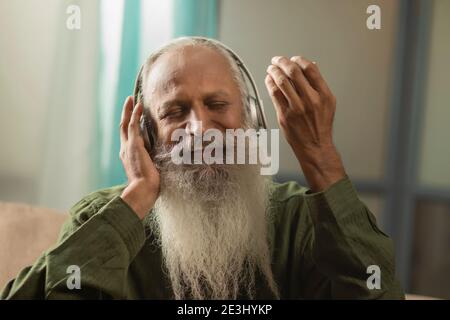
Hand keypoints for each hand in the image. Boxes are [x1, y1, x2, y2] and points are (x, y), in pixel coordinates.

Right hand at [119, 96, 159, 218]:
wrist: (144, 190)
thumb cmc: (150, 186)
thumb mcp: (151, 171)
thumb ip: (153, 163)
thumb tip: (162, 160)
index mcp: (128, 156)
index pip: (128, 137)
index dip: (130, 125)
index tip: (134, 117)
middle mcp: (125, 150)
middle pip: (123, 127)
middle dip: (125, 114)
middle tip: (129, 102)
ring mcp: (128, 147)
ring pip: (125, 123)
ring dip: (128, 110)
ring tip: (131, 99)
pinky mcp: (133, 145)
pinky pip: (133, 125)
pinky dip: (134, 114)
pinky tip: (139, 106)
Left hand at [265, 56, 345, 191]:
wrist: (315, 147)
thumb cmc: (320, 126)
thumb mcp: (328, 103)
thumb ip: (319, 85)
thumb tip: (312, 66)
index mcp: (324, 95)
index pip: (310, 69)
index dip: (299, 60)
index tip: (293, 58)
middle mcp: (311, 100)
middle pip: (294, 72)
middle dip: (283, 62)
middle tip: (277, 60)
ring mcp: (297, 108)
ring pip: (282, 81)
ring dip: (273, 71)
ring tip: (271, 68)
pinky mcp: (285, 115)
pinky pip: (274, 94)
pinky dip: (270, 83)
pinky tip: (269, 80)